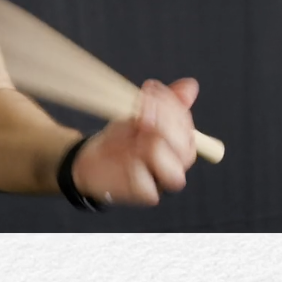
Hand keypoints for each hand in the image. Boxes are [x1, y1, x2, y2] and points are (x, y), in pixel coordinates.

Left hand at [71, 78, 199, 206]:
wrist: (91, 158)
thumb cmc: (122, 137)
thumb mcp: (141, 115)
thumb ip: (166, 103)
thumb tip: (190, 86)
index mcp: (181, 144)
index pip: (187, 127)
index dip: (170, 107)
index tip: (147, 90)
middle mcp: (176, 164)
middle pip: (186, 150)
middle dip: (164, 126)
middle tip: (141, 113)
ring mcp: (162, 181)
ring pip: (173, 171)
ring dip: (152, 148)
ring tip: (135, 137)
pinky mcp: (145, 195)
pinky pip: (146, 185)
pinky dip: (134, 168)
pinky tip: (125, 157)